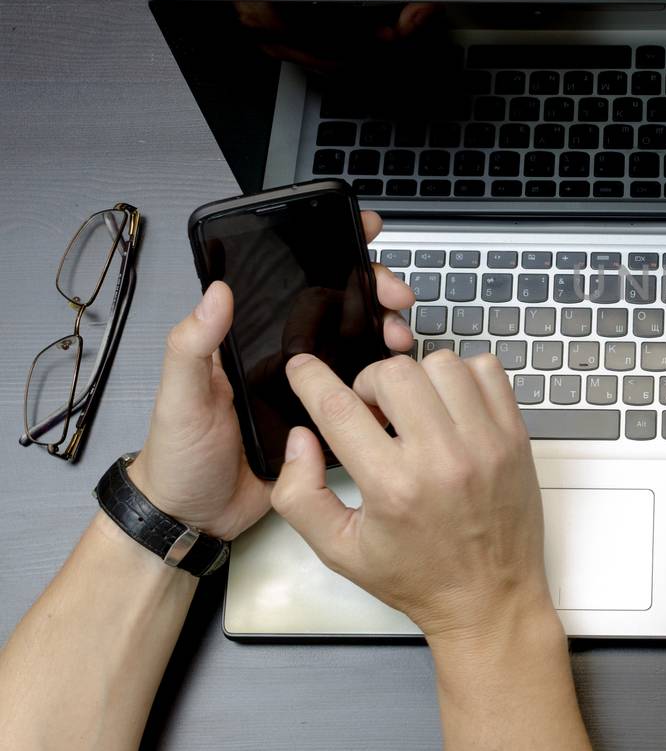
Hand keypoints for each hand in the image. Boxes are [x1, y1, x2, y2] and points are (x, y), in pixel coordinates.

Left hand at [129, 212, 414, 539]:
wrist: (194, 518)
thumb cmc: (178, 456)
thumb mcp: (179, 397)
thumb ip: (192, 346)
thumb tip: (215, 291)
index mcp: (250, 340)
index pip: (294, 283)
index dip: (332, 251)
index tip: (365, 231)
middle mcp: (284, 358)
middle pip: (341, 309)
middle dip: (376, 293)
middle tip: (396, 299)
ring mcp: (310, 390)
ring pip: (360, 349)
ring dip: (388, 336)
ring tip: (401, 340)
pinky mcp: (327, 424)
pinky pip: (365, 398)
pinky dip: (388, 386)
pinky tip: (401, 381)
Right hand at [271, 350, 550, 640]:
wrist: (490, 598)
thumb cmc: (419, 576)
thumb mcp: (340, 551)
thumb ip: (301, 495)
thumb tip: (300, 438)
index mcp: (393, 487)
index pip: (339, 409)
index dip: (312, 379)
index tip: (304, 368)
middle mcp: (442, 458)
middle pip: (393, 373)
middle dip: (370, 383)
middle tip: (372, 412)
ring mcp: (486, 443)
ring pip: (442, 364)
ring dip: (418, 379)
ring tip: (414, 411)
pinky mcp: (515, 437)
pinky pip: (488, 371)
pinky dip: (464, 378)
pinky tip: (451, 407)